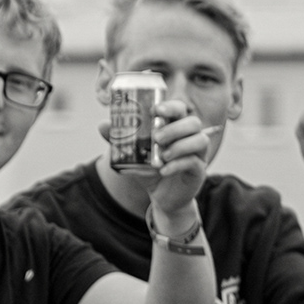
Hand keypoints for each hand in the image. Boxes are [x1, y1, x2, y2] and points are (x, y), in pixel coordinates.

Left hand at [97, 99, 211, 220]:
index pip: (179, 109)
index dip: (170, 107)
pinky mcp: (199, 171)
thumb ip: (120, 140)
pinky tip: (163, 170)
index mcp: (175, 127)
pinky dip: (177, 165)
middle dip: (175, 128)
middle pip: (193, 122)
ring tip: (162, 155)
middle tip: (157, 137)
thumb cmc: (150, 170)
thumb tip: (103, 125)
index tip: (155, 110)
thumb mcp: (133, 154)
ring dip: (180, 145)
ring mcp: (198, 154)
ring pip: (200, 140)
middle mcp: (190, 137)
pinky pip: (194, 163)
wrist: (162, 197)